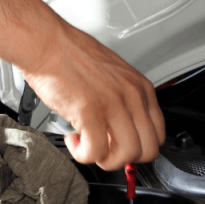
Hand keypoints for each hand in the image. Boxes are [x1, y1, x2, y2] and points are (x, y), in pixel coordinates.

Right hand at [22, 25, 165, 170]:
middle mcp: (131, 96)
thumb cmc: (70, 56)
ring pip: (125, 155)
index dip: (138, 148)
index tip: (120, 145)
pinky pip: (95, 151)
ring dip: (104, 159)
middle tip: (104, 150)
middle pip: (147, 150)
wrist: (46, 44)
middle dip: (124, 158)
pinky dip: (82, 154)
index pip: (158, 134)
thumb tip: (118, 129)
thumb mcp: (111, 74)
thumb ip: (121, 100)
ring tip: (87, 146)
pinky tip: (73, 140)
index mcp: (139, 87)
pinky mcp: (89, 112)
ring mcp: (112, 104)